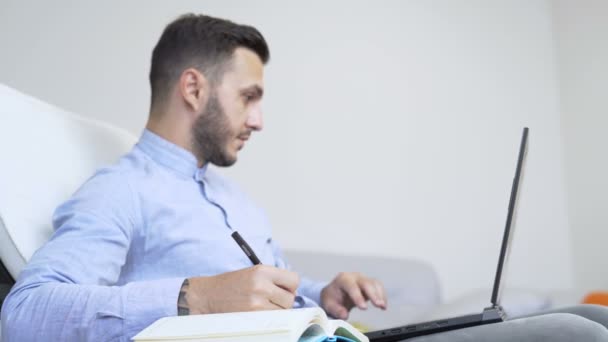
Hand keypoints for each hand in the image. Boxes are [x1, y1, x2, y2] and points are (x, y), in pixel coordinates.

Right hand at [178, 265, 299, 314]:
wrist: (206, 296)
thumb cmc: (230, 285)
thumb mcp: (252, 273)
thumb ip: (273, 279)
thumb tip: (293, 291)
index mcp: (262, 271)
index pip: (294, 280)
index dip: (290, 286)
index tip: (282, 290)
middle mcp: (261, 286)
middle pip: (290, 299)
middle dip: (283, 301)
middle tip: (270, 301)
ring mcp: (257, 303)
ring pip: (283, 312)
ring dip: (277, 312)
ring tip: (262, 307)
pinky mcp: (252, 317)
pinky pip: (273, 321)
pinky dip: (269, 319)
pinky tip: (258, 315)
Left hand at [320, 272, 386, 319]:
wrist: (334, 292)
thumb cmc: (332, 298)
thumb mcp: (329, 304)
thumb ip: (336, 310)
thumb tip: (344, 315)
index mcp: (343, 279)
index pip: (351, 286)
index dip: (358, 296)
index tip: (363, 308)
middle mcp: (354, 277)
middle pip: (365, 283)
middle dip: (373, 294)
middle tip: (378, 305)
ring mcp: (363, 279)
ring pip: (374, 283)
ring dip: (380, 295)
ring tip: (383, 306)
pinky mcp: (370, 284)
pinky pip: (378, 287)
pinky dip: (382, 296)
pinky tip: (384, 306)